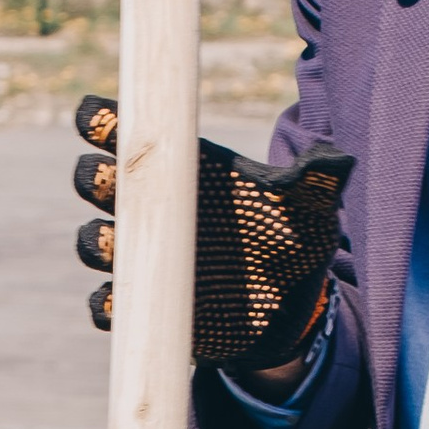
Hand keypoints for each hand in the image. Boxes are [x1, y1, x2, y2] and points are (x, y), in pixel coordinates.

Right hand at [72, 95, 352, 371]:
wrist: (289, 311)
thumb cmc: (294, 244)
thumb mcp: (309, 211)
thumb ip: (314, 182)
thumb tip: (335, 161)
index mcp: (181, 173)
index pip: (129, 135)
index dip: (104, 120)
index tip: (101, 117)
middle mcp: (153, 212)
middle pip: (97, 183)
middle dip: (93, 178)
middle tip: (107, 181)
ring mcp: (144, 260)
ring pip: (96, 242)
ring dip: (96, 241)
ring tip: (112, 243)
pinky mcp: (145, 307)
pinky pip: (107, 305)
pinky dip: (107, 303)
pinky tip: (120, 301)